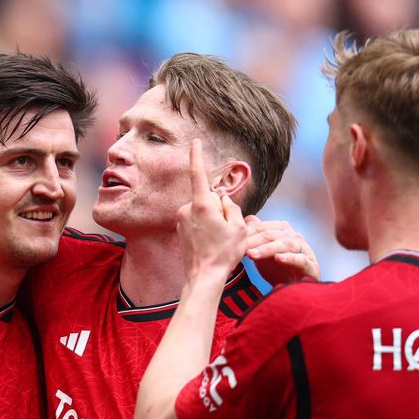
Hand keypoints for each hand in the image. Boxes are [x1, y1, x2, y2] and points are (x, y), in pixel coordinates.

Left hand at [177, 139, 246, 282]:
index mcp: (202, 205)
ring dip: (212, 220)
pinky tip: (208, 244)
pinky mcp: (179, 229)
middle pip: (208, 198)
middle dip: (219, 208)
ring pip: (203, 211)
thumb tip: (222, 199)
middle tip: (224, 232)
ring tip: (216, 240)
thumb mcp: (239, 227)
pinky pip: (196, 221)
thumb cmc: (224, 253)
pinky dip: (205, 228)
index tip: (195, 141)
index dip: (197, 155)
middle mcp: (187, 209)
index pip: (198, 174)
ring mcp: (181, 219)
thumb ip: (232, 207)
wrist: (203, 277)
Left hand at [244, 218, 319, 284]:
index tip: (231, 240)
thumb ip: (256, 236)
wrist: (295, 289)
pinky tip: (278, 259)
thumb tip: (247, 219)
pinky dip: (289, 258)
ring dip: (267, 249)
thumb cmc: (279, 269)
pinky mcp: (311, 264)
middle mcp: (295, 236)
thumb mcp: (263, 253)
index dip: (247, 233)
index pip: (262, 227)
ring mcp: (304, 250)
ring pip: (285, 244)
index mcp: (283, 230)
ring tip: (252, 254)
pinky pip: (300, 259)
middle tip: (239, 248)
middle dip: (254, 240)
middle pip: (271, 235)